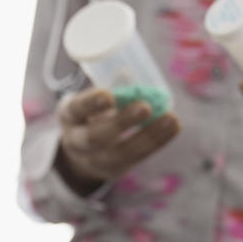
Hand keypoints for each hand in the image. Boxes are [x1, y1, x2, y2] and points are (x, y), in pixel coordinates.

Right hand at [54, 88, 180, 194]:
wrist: (80, 153)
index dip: (91, 103)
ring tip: (170, 118)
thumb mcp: (89, 101)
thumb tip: (129, 72)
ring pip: (122, 152)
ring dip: (149, 135)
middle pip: (96, 138)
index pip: (76, 109)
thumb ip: (108, 87)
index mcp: (68, 116)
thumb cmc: (88, 114)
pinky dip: (158, 141)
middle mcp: (77, 141)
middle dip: (122, 123)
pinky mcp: (116, 169)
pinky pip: (138, 157)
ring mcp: (96, 160)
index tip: (109, 96)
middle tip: (145, 107)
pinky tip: (174, 127)